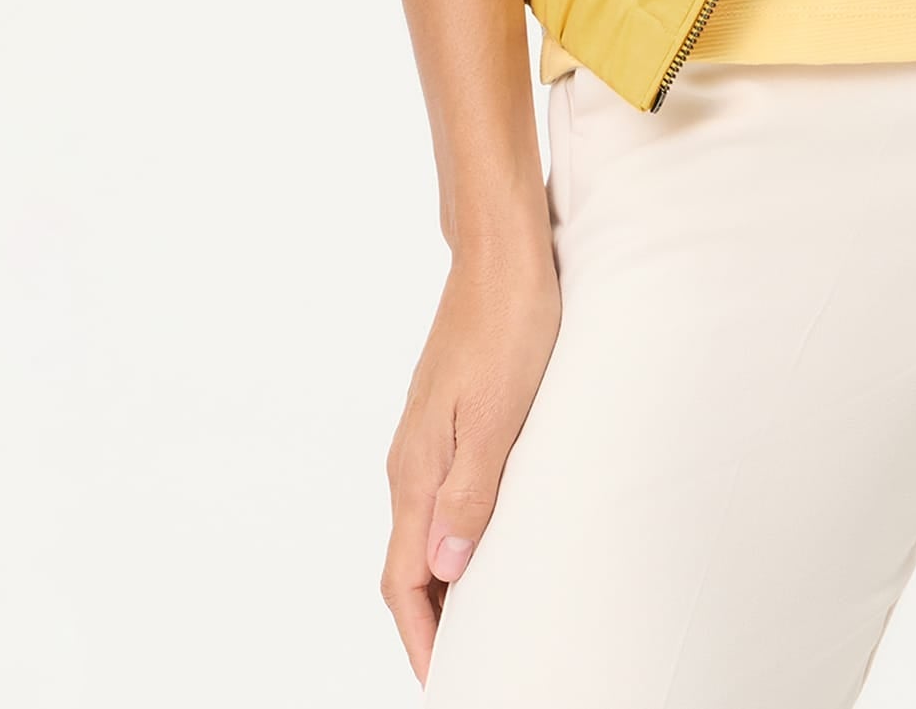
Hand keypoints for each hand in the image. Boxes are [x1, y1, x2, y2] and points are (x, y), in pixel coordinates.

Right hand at [382, 237, 560, 682]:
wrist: (501, 250)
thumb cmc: (511, 322)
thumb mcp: (500, 413)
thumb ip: (470, 493)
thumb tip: (443, 569)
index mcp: (417, 469)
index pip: (405, 579)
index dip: (422, 637)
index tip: (447, 680)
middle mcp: (411, 459)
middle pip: (408, 564)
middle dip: (429, 622)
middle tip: (467, 663)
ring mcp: (426, 435)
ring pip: (423, 530)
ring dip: (442, 580)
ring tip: (478, 618)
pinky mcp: (447, 414)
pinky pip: (440, 496)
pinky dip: (454, 536)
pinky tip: (485, 537)